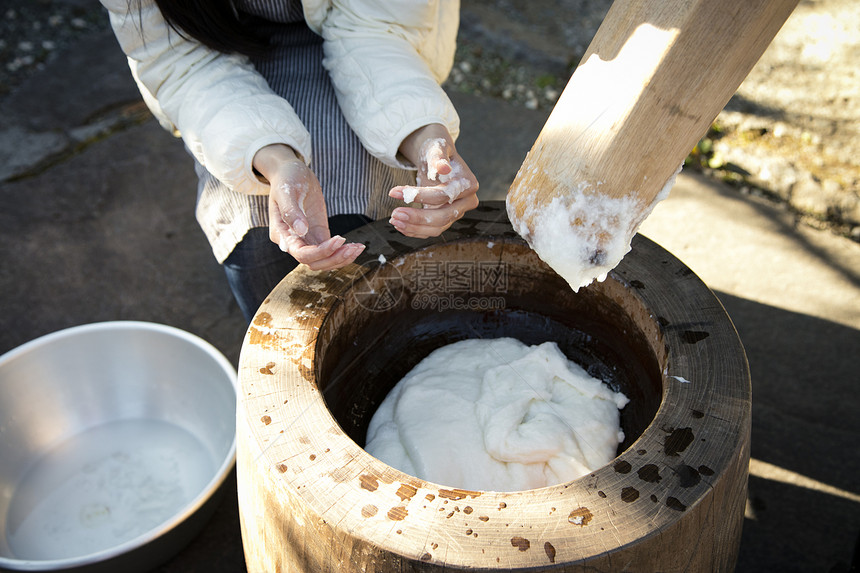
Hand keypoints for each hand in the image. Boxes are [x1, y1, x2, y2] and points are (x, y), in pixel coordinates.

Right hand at [253, 144, 364, 270]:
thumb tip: (301, 230)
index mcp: (281, 234)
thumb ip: (291, 211)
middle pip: (314, 262)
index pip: (301, 253)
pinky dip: (342, 252)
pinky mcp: (318, 234)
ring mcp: (306, 239)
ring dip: (341, 258)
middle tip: (354, 248)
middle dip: (334, 258)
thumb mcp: (287, 191)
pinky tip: (356, 246)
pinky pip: (330, 251)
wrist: (291, 172)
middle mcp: (292, 242)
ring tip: (358, 248)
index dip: (321, 251)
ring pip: (323, 260)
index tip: (340, 238)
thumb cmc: (286, 179)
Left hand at [388, 124, 478, 238]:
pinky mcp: (446, 219)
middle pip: (443, 216)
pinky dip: (415, 230)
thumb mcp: (437, 148)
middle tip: (395, 214)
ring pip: (437, 228)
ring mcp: (457, 213)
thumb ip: (439, 157)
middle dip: (417, 218)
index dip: (420, 196)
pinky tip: (400, 225)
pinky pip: (431, 230)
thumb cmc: (437, 152)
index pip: (443, 195)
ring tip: (394, 220)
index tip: (394, 192)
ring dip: (414, 227)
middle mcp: (466, 202)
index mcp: (468, 184)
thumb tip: (443, 167)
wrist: (437, 160)